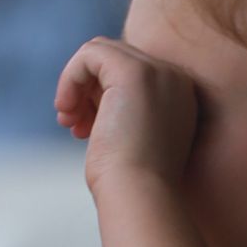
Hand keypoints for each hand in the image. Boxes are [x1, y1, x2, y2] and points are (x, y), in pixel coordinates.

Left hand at [57, 34, 196, 190]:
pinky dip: (70, 77)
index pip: (130, 71)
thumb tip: (88, 92)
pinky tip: (66, 110)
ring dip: (76, 83)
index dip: (100, 94)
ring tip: (68, 119)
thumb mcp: (131, 135)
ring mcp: (157, 72)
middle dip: (87, 88)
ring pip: (100, 51)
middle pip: (114, 58)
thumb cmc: (131, 179)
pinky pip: (89, 54)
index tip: (85, 127)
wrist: (140, 195)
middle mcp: (175, 78)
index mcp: (180, 94)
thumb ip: (121, 108)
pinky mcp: (133, 71)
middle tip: (71, 123)